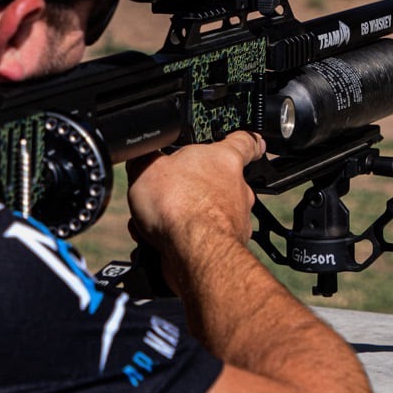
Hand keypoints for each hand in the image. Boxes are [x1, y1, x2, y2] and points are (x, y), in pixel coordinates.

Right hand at [126, 131, 266, 255]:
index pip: (245, 142)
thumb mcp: (146, 166)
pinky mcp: (224, 248)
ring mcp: (234, 221)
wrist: (191, 252)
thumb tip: (141, 158)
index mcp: (223, 159)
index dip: (246, 140)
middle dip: (191, 189)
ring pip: (206, 214)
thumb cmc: (178, 204)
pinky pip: (200, 240)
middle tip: (166, 194)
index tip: (252, 142)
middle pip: (218, 183)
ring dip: (180, 218)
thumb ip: (147, 158)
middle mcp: (236, 189)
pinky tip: (157, 243)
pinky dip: (180, 242)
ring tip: (153, 223)